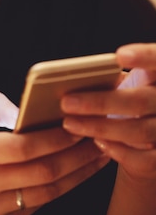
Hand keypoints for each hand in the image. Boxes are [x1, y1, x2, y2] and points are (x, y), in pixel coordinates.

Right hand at [0, 92, 108, 214]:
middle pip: (41, 172)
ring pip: (46, 192)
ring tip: (96, 155)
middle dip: (75, 154)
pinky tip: (75, 173)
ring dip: (77, 174)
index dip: (53, 137)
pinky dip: (60, 188)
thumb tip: (24, 109)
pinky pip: (38, 205)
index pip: (21, 147)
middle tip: (96, 137)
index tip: (75, 124)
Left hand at [61, 43, 155, 181]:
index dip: (145, 57)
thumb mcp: (130, 82)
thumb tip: (75, 75)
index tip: (120, 56)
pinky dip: (118, 150)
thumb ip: (114, 77)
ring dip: (100, 127)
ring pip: (138, 131)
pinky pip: (142, 158)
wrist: (152, 137)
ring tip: (70, 123)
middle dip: (100, 102)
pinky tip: (96, 142)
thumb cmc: (132, 98)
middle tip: (66, 102)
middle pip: (140, 101)